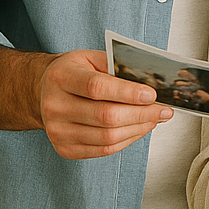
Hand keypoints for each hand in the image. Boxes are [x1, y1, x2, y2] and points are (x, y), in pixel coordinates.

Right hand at [37, 49, 172, 159]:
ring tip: (154, 119)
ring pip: (107, 137)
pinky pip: (103, 150)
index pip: (97, 88)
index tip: (152, 94)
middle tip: (163, 110)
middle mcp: (54, 106)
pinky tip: (138, 129)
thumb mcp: (92, 58)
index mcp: (61, 77)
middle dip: (142, 114)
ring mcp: (57, 131)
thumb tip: (150, 83)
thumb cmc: (74, 73)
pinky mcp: (64, 149)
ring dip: (138, 129)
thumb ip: (118, 67)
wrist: (44, 91)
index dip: (128, 93)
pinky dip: (127, 140)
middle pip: (106, 116)